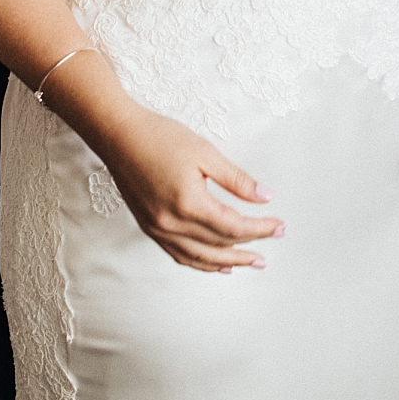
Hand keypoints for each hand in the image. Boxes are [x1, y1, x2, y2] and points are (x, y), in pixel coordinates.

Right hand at [101, 106, 283, 271]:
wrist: (118, 135)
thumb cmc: (160, 137)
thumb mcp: (206, 152)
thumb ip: (237, 179)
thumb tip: (265, 197)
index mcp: (189, 204)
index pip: (233, 226)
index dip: (260, 229)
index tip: (279, 227)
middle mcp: (172, 223)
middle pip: (219, 246)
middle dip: (249, 248)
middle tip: (272, 246)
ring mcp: (158, 229)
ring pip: (199, 258)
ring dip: (227, 262)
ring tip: (249, 263)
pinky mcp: (149, 228)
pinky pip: (179, 255)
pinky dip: (200, 263)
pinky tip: (215, 264)